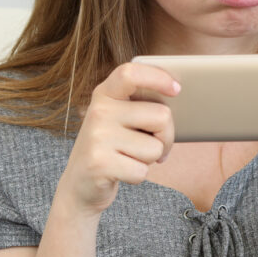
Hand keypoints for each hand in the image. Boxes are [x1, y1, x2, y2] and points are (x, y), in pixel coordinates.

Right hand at [56, 62, 177, 217]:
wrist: (79, 183)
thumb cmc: (113, 146)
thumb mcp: (120, 118)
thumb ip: (142, 104)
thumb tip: (178, 96)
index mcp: (105, 94)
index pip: (131, 74)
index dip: (157, 77)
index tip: (177, 89)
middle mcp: (99, 111)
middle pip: (161, 116)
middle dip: (166, 135)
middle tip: (153, 143)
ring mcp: (97, 137)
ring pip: (155, 147)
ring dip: (150, 158)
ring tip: (129, 157)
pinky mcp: (99, 164)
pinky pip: (142, 171)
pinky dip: (138, 175)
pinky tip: (121, 171)